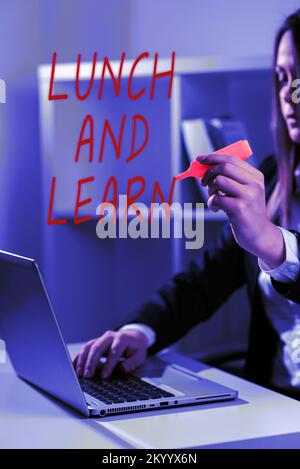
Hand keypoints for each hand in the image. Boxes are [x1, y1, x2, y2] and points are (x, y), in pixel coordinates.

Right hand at [73, 329, 147, 378]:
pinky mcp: (95, 342)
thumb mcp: (140, 355)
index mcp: (122, 339)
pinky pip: (84, 349)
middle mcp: (109, 336)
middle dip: (91, 362)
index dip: (108, 364)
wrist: (133, 337)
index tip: (104, 376)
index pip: (114, 351)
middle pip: (98, 347)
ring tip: (79, 374)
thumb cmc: (135, 348)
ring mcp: (101, 338)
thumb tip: (122, 369)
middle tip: (87, 376)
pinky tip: (74, 367)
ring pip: (88, 347)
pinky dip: (78, 357)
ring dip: (82, 361)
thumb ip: (132, 362)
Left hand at [198, 153, 284, 268]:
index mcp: (256, 176)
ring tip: (213, 197)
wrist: (258, 234)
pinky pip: (217, 199)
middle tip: (204, 182)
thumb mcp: (245, 191)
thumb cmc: (246, 210)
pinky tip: (216, 209)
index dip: (213, 157)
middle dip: (209, 173)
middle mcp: (254, 184)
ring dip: (210, 189)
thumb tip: (205, 166)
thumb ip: (231, 178)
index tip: (199, 158)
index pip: (232, 159)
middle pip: (224, 167)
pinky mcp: (240, 209)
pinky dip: (211, 203)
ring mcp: (248, 196)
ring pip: (219, 181)